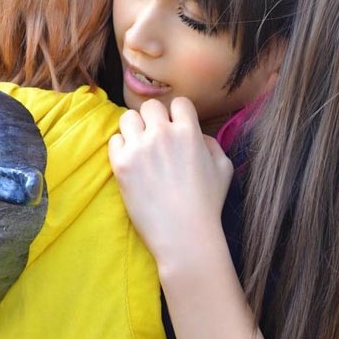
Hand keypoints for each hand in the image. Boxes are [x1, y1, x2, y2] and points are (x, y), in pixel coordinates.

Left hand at [108, 97, 232, 267]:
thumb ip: (211, 143)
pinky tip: (130, 160)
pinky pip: (114, 140)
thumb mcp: (223, 168)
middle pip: (150, 106)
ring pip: (128, 118)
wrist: (184, 235)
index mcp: (189, 131)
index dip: (178, 114)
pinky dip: (121, 147)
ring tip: (139, 146)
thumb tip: (197, 134)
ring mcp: (139, 148)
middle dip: (154, 119)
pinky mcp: (121, 164)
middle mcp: (162, 134)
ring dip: (134, 129)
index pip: (178, 102)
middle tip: (155, 138)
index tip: (176, 128)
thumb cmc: (207, 204)